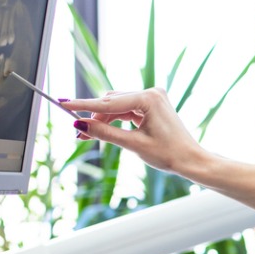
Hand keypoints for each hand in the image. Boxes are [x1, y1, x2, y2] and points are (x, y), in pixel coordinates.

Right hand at [60, 87, 254, 214]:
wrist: (192, 160)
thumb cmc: (169, 154)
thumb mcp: (133, 145)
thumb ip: (105, 133)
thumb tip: (80, 126)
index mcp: (148, 99)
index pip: (108, 103)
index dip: (83, 106)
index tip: (62, 103)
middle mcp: (151, 93)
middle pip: (111, 103)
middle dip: (93, 117)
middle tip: (76, 133)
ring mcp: (153, 98)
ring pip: (117, 106)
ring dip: (103, 120)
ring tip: (87, 135)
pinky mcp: (153, 105)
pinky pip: (127, 110)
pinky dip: (115, 120)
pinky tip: (103, 131)